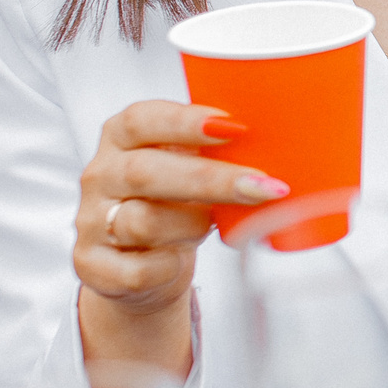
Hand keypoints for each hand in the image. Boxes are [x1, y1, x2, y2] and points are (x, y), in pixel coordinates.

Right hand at [74, 101, 282, 381]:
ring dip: (193, 224)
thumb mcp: (190, 164)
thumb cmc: (177, 202)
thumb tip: (296, 139)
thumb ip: (219, 148)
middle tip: (265, 186)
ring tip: (220, 225)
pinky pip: (138, 268)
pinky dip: (168, 265)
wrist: (141, 266)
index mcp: (121, 137)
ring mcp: (91, 221)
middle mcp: (100, 175)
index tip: (234, 127)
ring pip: (143, 221)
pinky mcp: (92, 266)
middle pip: (146, 173)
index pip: (141, 119)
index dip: (185, 122)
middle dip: (212, 180)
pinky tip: (180, 258)